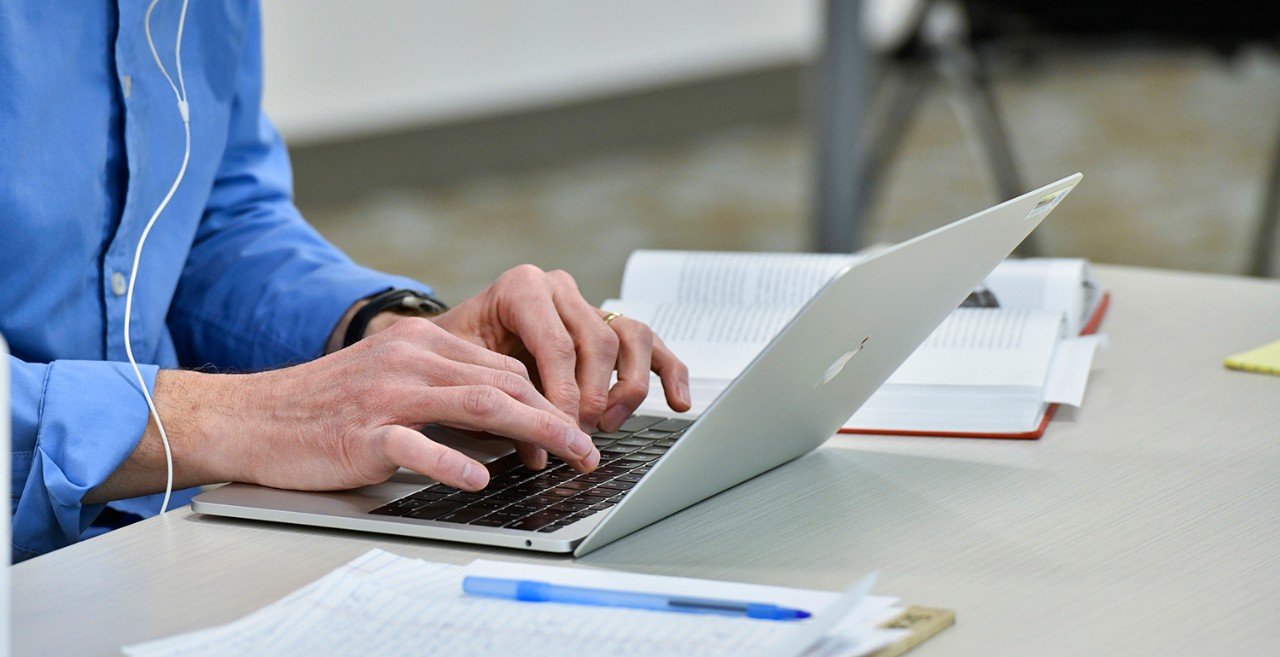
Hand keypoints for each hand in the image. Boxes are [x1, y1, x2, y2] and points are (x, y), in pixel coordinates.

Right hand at [88, 318, 602, 501]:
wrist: (249, 417)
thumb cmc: (321, 407)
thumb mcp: (388, 382)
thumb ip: (442, 391)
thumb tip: (502, 421)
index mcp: (419, 344)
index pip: (501, 366)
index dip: (545, 398)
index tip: (573, 426)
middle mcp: (409, 360)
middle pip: (502, 382)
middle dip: (556, 415)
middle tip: (588, 446)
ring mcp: (387, 395)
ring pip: (477, 404)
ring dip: (533, 431)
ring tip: (565, 454)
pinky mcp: (364, 433)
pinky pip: (418, 445)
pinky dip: (454, 459)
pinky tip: (482, 477)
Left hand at [427, 265, 690, 433]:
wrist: (451, 343)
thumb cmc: (454, 357)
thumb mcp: (464, 375)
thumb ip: (498, 407)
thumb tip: (539, 452)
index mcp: (522, 288)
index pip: (557, 344)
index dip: (563, 394)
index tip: (560, 432)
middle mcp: (560, 289)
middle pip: (598, 343)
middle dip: (592, 398)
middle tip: (578, 437)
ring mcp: (590, 305)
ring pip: (633, 337)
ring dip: (627, 388)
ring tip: (609, 423)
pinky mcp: (611, 328)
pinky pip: (652, 345)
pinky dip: (669, 373)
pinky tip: (678, 402)